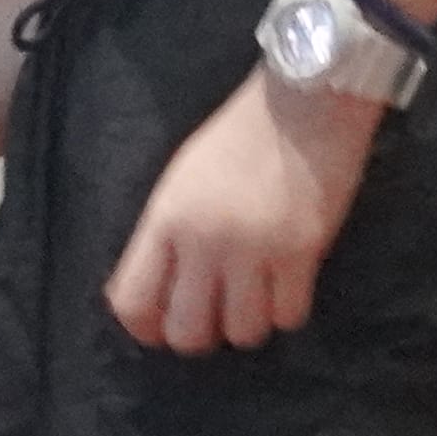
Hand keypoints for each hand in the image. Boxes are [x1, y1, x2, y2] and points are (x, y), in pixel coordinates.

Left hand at [106, 71, 375, 356]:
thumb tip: (162, 290)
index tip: (162, 327)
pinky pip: (289, 317)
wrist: (304, 99)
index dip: (145, 328)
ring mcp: (254, 249)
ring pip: (243, 333)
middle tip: (216, 316)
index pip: (132, 302)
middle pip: (187, 333)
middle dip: (200, 336)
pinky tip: (288, 286)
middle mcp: (203, 241)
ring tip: (257, 297)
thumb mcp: (182, 180)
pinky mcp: (301, 252)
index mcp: (166, 219)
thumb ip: (167, 235)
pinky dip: (288, 310)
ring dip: (249, 323)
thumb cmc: (239, 134)